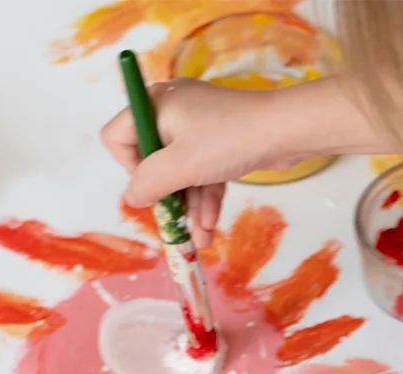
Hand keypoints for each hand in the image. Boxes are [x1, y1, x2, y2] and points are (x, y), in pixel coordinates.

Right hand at [101, 78, 309, 246]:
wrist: (284, 132)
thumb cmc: (228, 140)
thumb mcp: (179, 166)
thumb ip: (148, 183)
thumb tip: (132, 197)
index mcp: (155, 105)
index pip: (118, 136)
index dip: (129, 167)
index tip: (151, 184)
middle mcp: (172, 112)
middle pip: (151, 161)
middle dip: (165, 197)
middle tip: (173, 223)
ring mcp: (198, 127)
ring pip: (180, 174)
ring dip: (187, 208)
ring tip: (198, 238)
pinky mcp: (220, 142)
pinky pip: (202, 174)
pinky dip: (205, 199)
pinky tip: (209, 228)